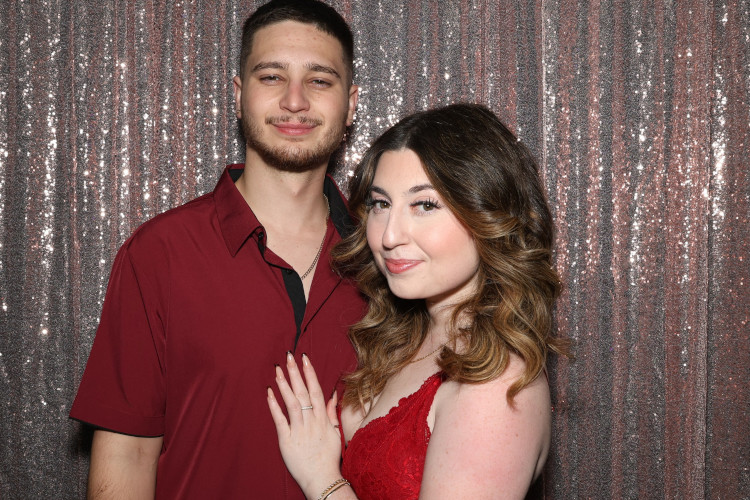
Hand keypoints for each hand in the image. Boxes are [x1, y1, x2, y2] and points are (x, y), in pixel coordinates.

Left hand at [267, 352, 342, 496]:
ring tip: (278, 369)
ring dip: (285, 385)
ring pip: (292, 403)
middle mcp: (312, 422)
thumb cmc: (329, 458)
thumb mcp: (335, 433)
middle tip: (289, 356)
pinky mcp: (287, 441)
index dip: (310, 373)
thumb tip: (333, 395)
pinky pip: (280, 420)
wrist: (322, 479)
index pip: (316, 390)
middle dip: (296, 372)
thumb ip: (332, 413)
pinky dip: (274, 406)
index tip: (304, 358)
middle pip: (303, 392)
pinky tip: (269, 393)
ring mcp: (299, 431)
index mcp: (323, 419)